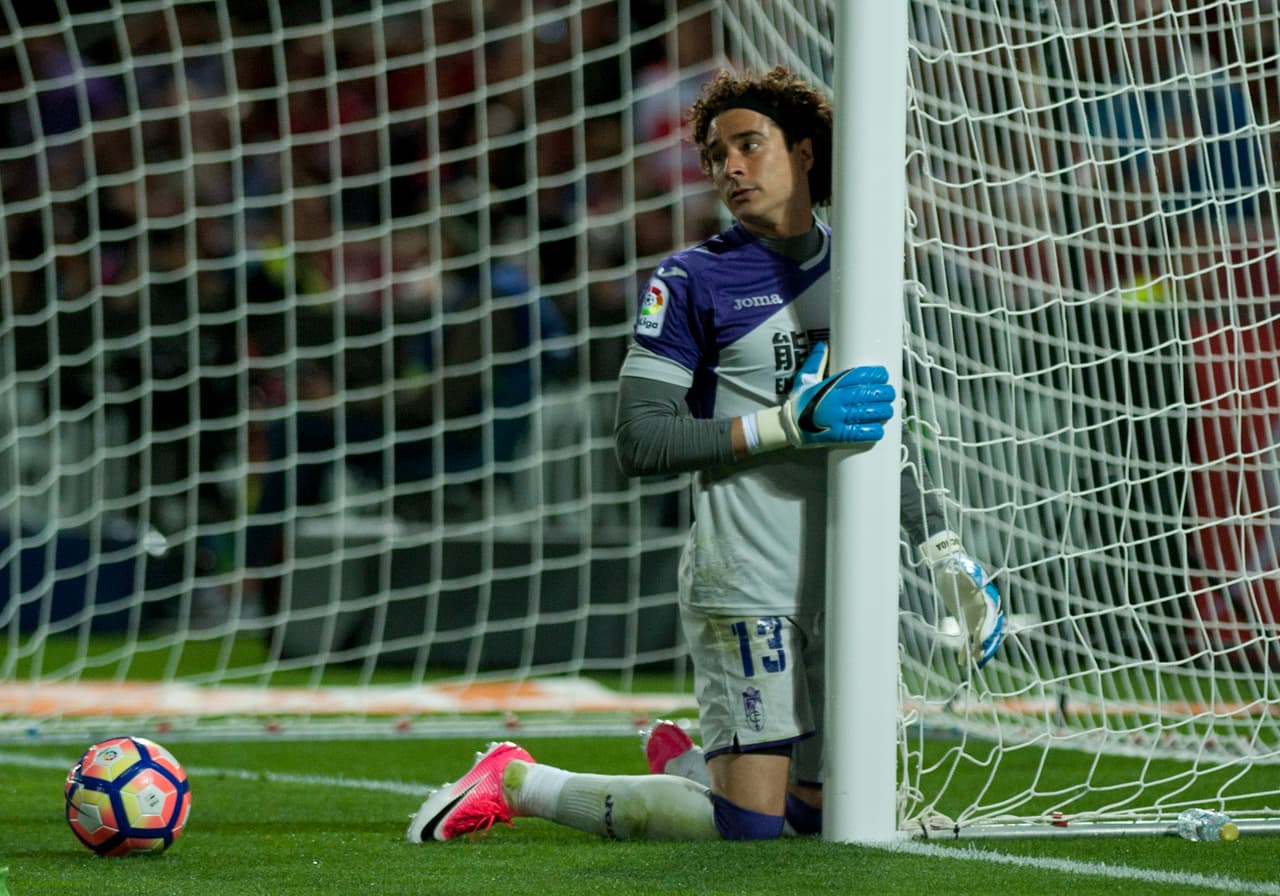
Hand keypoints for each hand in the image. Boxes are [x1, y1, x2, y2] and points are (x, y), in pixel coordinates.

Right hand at [754, 342, 894, 450]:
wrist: (788, 427)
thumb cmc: (799, 403)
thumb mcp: (804, 378)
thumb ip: (816, 361)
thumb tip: (822, 344)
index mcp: (831, 384)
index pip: (859, 375)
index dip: (876, 375)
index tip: (883, 375)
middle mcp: (837, 400)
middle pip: (869, 394)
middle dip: (884, 393)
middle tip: (890, 393)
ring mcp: (839, 418)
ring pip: (870, 412)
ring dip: (883, 411)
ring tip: (887, 410)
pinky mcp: (840, 435)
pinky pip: (863, 432)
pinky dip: (875, 431)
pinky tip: (879, 428)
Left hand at [919, 530, 1004, 668]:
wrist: (949, 565)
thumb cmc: (955, 566)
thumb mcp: (959, 568)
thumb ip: (965, 573)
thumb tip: (963, 572)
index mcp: (986, 598)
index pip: (988, 616)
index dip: (986, 629)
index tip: (981, 641)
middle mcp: (985, 608)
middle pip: (989, 630)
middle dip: (986, 644)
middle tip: (980, 658)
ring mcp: (976, 614)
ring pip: (980, 636)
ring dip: (978, 650)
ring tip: (974, 665)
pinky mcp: (966, 618)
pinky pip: (969, 636)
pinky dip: (967, 648)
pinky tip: (963, 662)